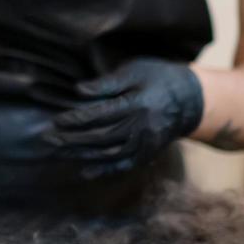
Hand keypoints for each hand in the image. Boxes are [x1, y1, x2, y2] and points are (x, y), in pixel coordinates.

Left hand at [46, 57, 203, 179]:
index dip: (77, 119)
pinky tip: (85, 172)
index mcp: (138, 104)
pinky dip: (105, 170)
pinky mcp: (149, 153)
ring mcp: (147, 143)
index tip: (57, 121)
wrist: (193, 100)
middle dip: (74, 139)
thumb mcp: (135, 71)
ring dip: (83, 155)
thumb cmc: (159, 78)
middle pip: (102, 136)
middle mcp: (143, 127)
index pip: (101, 114)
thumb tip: (79, 91)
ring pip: (110, 153)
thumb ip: (108, 83)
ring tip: (60, 153)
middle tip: (49, 140)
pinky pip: (125, 165)